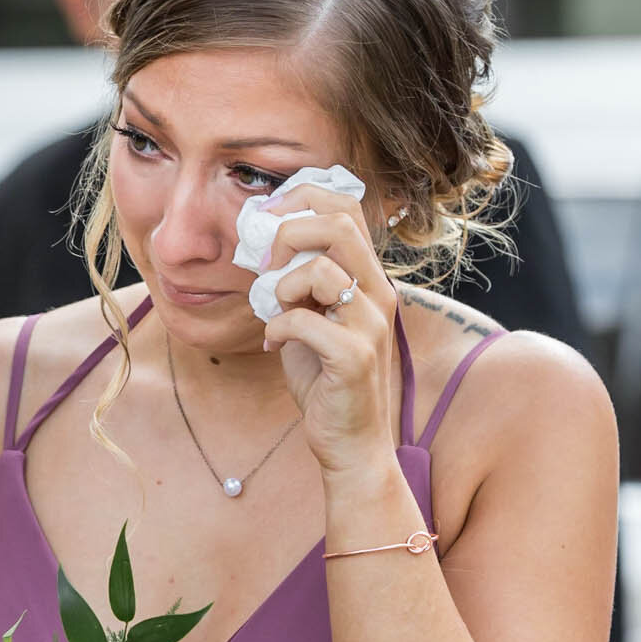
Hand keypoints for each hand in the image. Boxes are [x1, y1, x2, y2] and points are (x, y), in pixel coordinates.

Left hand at [257, 184, 398, 471]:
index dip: (302, 198)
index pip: (347, 206)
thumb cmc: (327, 379)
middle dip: (287, 232)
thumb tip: (260, 244)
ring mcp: (372, 324)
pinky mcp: (355, 357)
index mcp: (370, 277)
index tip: (264, 217)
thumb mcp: (313, 317)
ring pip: (322, 269)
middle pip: (339, 223)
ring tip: (274, 312)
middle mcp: (380, 293)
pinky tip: (271, 343)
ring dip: (282, 286)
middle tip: (263, 262)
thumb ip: (298, 280)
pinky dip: (277, 327)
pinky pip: (303, 320)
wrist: (352, 444)